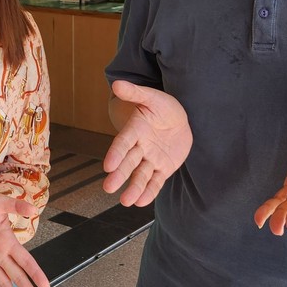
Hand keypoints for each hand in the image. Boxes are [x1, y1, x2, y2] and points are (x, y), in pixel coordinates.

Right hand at [102, 79, 191, 206]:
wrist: (179, 119)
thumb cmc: (163, 106)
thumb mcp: (152, 97)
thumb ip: (135, 92)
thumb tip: (116, 83)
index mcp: (135, 129)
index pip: (123, 142)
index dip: (115, 153)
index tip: (107, 166)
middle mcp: (140, 147)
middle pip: (128, 162)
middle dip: (120, 175)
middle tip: (108, 187)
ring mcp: (151, 159)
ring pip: (141, 175)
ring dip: (133, 188)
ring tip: (126, 202)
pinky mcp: (163, 168)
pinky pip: (156, 181)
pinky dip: (149, 191)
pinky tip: (141, 202)